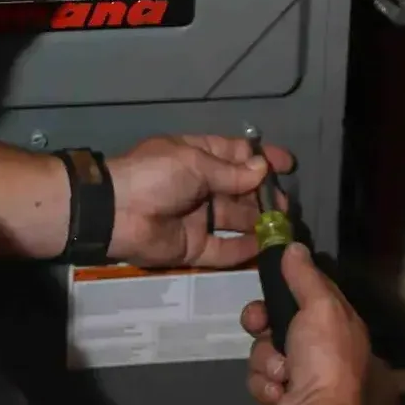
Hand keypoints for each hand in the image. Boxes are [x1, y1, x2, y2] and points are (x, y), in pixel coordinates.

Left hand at [107, 134, 292, 269]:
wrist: (116, 212)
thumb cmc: (155, 176)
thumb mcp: (194, 163)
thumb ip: (231, 172)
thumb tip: (262, 170)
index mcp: (197, 157)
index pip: (236, 155)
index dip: (262, 159)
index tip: (288, 165)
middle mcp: (201, 187)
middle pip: (240, 190)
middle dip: (265, 195)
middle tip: (285, 204)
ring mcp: (198, 218)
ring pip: (236, 220)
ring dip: (259, 222)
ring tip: (282, 226)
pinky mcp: (193, 247)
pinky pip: (223, 249)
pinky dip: (244, 249)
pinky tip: (265, 248)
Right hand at [242, 245, 368, 404]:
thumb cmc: (324, 357)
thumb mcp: (320, 307)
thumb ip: (305, 276)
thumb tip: (294, 246)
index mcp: (338, 323)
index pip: (309, 291)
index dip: (286, 284)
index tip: (268, 278)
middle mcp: (322, 347)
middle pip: (277, 319)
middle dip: (262, 323)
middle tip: (257, 324)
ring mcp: (300, 372)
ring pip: (263, 349)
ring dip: (266, 361)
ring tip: (282, 374)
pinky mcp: (280, 395)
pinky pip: (260, 377)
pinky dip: (265, 384)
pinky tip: (279, 394)